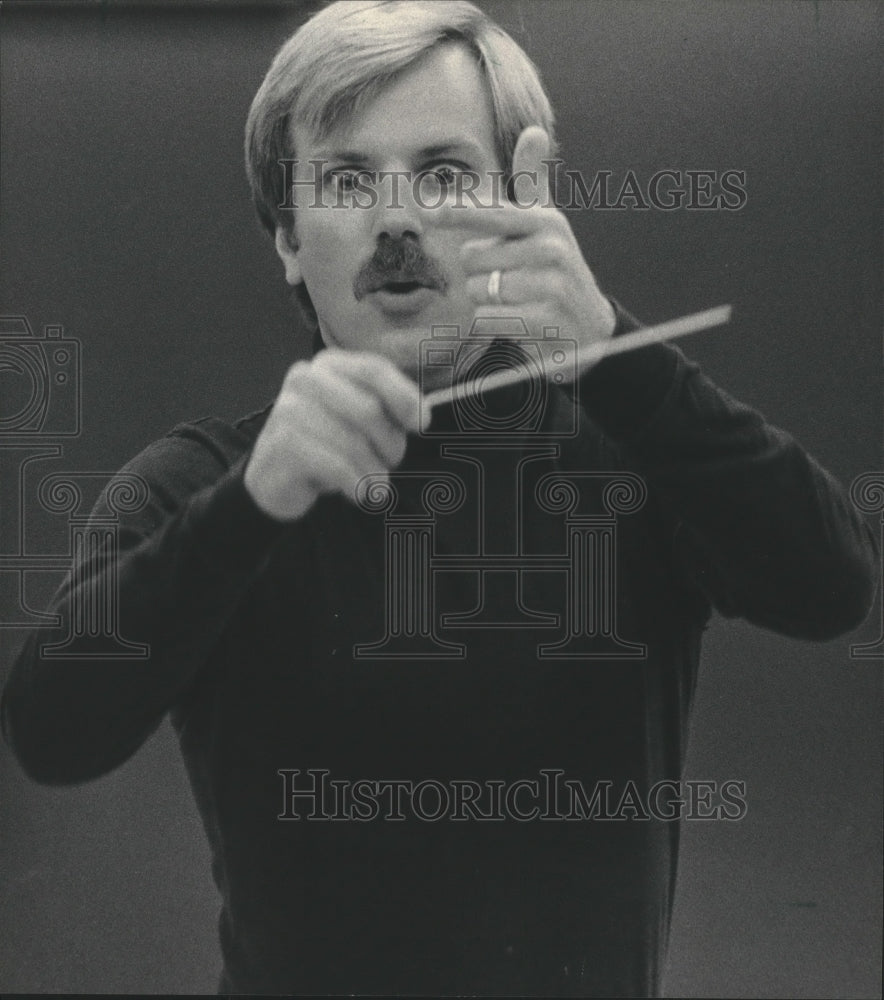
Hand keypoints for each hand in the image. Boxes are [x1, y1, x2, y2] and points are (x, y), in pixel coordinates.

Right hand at [244, 350, 420, 520]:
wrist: (274, 478)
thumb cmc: (326, 445)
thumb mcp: (359, 420)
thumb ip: (388, 408)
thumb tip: (422, 416)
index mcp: (328, 364)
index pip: (374, 369)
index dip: (404, 396)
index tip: (422, 424)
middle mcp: (305, 378)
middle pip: (369, 409)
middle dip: (389, 443)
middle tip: (389, 464)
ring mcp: (288, 409)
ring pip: (354, 443)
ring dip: (373, 472)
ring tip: (374, 484)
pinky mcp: (282, 444)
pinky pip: (337, 466)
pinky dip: (356, 485)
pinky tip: (358, 493)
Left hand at [437, 126, 615, 374]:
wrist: (590, 329)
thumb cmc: (555, 270)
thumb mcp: (546, 225)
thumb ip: (533, 181)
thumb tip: (533, 131)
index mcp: (546, 221)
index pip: (492, 214)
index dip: (458, 213)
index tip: (429, 213)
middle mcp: (551, 250)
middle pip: (473, 258)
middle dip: (479, 273)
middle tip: (509, 280)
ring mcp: (551, 287)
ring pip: (478, 291)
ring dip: (485, 301)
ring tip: (515, 302)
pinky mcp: (545, 322)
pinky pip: (488, 320)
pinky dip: (492, 324)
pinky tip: (516, 323)